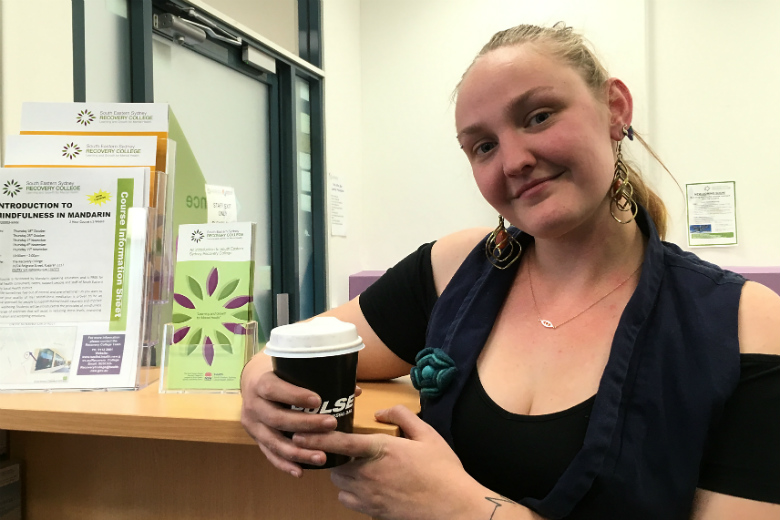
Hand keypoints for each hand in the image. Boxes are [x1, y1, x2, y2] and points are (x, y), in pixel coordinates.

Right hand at [240, 354, 360, 476]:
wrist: (252, 382)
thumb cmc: (279, 373)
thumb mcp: (291, 368)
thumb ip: (320, 376)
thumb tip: (355, 390)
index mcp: (260, 383)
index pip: (274, 389)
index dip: (294, 396)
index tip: (317, 400)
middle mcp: (253, 405)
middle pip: (277, 418)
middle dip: (306, 424)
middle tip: (331, 424)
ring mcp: (253, 425)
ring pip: (274, 441)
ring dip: (298, 452)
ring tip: (321, 457)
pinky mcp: (255, 439)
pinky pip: (269, 454)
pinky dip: (285, 464)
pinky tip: (300, 471)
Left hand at [292, 405, 488, 519]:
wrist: (453, 506)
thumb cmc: (443, 470)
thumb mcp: (427, 434)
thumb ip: (402, 416)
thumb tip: (381, 411)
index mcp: (381, 450)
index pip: (341, 442)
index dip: (317, 438)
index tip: (299, 434)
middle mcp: (370, 474)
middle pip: (334, 465)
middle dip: (334, 457)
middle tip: (343, 449)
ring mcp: (370, 496)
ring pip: (339, 484)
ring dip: (341, 474)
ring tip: (355, 466)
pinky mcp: (373, 511)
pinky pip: (349, 501)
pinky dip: (350, 492)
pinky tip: (364, 485)